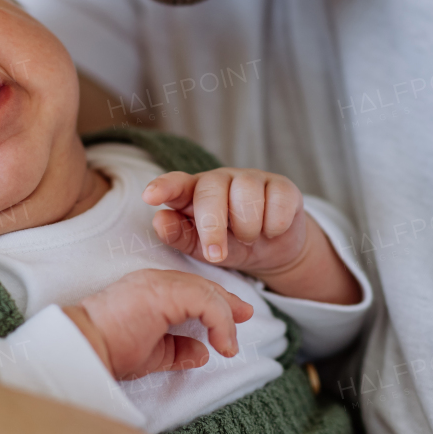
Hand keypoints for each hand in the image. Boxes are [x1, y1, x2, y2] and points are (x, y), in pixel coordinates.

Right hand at [62, 269, 252, 379]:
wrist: (87, 348)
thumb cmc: (110, 351)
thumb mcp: (153, 352)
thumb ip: (177, 348)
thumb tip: (202, 352)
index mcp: (151, 289)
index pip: (191, 289)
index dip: (215, 302)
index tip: (233, 321)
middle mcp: (155, 279)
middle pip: (202, 285)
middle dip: (227, 302)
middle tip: (245, 316)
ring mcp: (159, 282)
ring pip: (206, 291)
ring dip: (224, 317)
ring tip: (230, 343)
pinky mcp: (163, 293)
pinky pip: (204, 302)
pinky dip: (219, 321)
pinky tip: (222, 342)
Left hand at [143, 168, 361, 304]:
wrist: (272, 249)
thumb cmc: (228, 244)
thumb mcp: (200, 246)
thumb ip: (179, 235)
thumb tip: (159, 220)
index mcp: (194, 192)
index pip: (176, 184)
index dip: (164, 187)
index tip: (150, 197)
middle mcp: (221, 179)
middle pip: (211, 190)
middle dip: (212, 226)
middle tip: (215, 255)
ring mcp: (252, 178)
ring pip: (247, 195)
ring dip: (247, 228)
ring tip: (247, 239)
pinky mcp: (282, 186)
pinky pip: (278, 201)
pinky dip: (274, 225)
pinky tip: (271, 231)